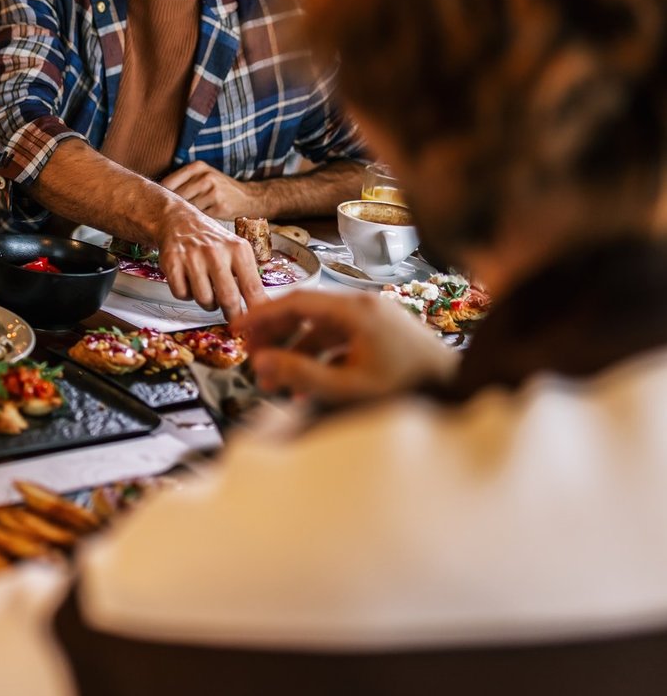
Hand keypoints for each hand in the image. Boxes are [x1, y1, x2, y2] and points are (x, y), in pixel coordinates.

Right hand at [153, 204, 266, 321]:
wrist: (179, 221)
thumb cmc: (212, 241)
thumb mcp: (236, 251)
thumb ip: (248, 277)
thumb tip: (262, 307)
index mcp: (238, 249)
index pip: (252, 287)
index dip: (256, 310)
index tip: (257, 323)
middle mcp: (215, 251)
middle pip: (228, 298)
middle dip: (232, 314)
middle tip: (233, 319)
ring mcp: (192, 257)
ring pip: (204, 299)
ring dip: (207, 303)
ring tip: (208, 291)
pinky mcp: (172, 262)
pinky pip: (182, 294)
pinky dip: (186, 295)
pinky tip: (189, 283)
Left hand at [162, 161, 260, 219]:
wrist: (248, 197)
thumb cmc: (218, 189)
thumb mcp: (203, 177)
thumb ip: (183, 182)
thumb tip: (154, 196)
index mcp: (197, 167)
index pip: (168, 182)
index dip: (159, 196)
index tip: (153, 206)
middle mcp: (205, 177)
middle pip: (176, 196)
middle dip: (169, 208)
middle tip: (163, 218)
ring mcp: (213, 191)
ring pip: (187, 208)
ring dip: (182, 216)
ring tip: (180, 221)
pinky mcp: (220, 206)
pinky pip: (199, 216)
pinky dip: (195, 221)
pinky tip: (195, 223)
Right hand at [236, 289, 459, 403]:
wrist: (459, 393)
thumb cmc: (408, 391)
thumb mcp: (347, 388)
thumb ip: (301, 375)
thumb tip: (262, 363)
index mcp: (356, 310)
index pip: (296, 302)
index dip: (262, 315)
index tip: (237, 328)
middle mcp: (366, 304)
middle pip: (307, 310)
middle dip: (275, 334)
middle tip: (250, 355)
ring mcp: (376, 315)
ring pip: (322, 325)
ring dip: (297, 349)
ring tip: (277, 378)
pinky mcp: (383, 330)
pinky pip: (341, 336)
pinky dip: (320, 354)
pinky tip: (309, 382)